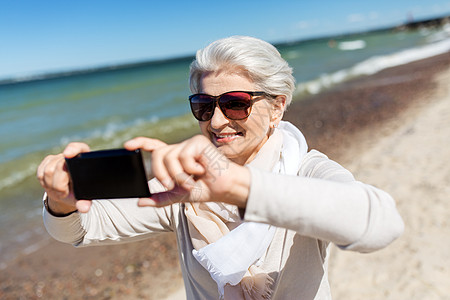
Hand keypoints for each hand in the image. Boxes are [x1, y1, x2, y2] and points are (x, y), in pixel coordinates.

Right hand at [36, 142, 91, 214]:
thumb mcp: (84, 198)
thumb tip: (83, 208)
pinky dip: (45, 183)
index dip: (73, 149)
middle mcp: (71, 155)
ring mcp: (58, 157)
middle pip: (58, 166)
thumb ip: (85, 202)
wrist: (69, 192)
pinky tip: (52, 186)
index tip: (68, 154)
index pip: (79, 148)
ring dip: (52, 185)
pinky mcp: (48, 161)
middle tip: (64, 192)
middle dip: (59, 184)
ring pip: (48, 171)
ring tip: (60, 190)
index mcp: (84, 160)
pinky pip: (40, 173)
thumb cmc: (80, 192)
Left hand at [125, 135, 249, 207]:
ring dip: (179, 175)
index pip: (154, 146)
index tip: (127, 146)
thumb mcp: (178, 195)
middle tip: (171, 185)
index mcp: (174, 157)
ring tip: (192, 180)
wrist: (224, 188)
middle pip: (158, 155)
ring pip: (169, 157)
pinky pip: (183, 156)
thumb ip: (160, 198)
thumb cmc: (204, 189)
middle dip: (161, 173)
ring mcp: (189, 144)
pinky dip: (190, 169)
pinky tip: (202, 170)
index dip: (140, 143)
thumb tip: (140, 202)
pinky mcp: (198, 142)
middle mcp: (180, 148)